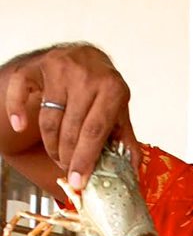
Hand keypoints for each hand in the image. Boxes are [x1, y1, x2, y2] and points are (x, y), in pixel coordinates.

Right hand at [4, 43, 139, 188]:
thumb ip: (125, 139)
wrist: (86, 55)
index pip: (95, 132)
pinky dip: (18, 110)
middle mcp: (85, 77)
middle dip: (68, 158)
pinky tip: (20, 126)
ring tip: (58, 156)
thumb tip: (132, 170)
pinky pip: (21, 90)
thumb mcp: (120, 110)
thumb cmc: (104, 87)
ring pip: (49, 120)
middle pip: (71, 130)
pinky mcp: (38, 66)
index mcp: (112, 89)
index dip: (85, 159)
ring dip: (52, 146)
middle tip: (68, 170)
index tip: (78, 180)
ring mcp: (60, 69)